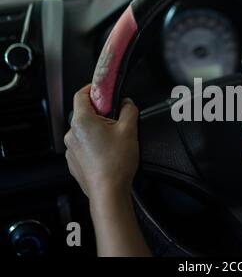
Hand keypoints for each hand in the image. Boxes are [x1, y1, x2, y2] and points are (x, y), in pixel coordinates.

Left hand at [64, 85, 138, 199]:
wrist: (108, 191)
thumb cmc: (116, 163)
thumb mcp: (129, 130)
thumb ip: (129, 110)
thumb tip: (128, 104)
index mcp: (82, 121)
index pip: (81, 94)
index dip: (93, 89)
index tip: (104, 90)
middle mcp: (72, 134)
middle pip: (85, 114)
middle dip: (102, 113)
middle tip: (118, 120)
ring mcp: (71, 149)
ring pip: (85, 131)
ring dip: (99, 131)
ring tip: (115, 141)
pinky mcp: (74, 161)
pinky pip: (84, 146)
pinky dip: (95, 145)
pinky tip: (109, 153)